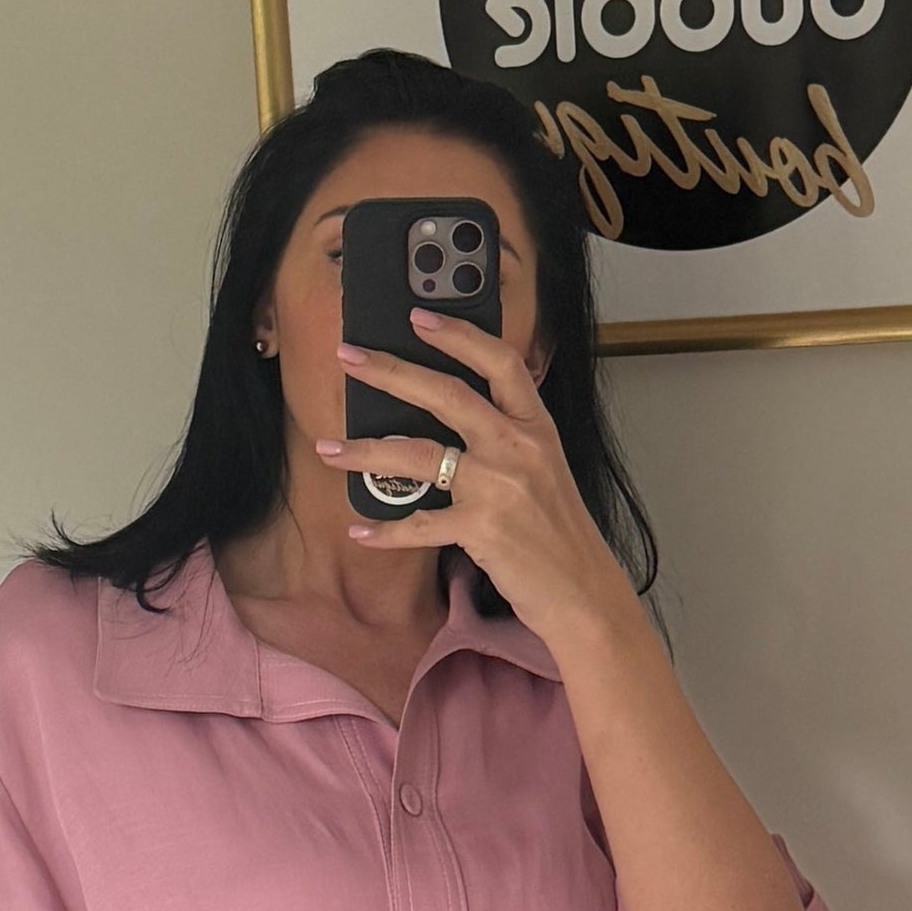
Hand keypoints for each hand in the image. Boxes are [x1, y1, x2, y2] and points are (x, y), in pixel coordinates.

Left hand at [320, 311, 637, 655]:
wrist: (583, 592)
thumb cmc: (559, 536)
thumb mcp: (546, 471)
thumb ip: (510, 441)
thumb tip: (457, 423)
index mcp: (535, 427)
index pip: (499, 363)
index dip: (458, 335)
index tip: (419, 318)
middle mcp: (517, 447)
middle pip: (446, 394)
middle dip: (390, 371)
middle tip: (349, 356)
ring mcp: (498, 486)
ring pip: (418, 454)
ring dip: (365, 451)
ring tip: (328, 449)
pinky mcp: (482, 528)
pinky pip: (420, 524)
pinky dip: (386, 530)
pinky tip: (359, 530)